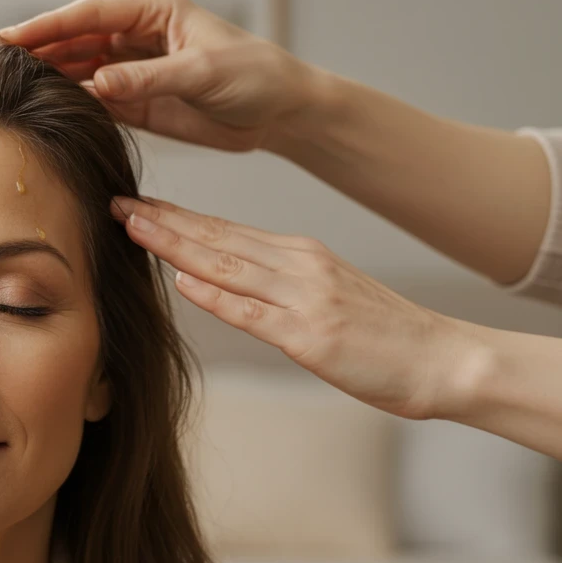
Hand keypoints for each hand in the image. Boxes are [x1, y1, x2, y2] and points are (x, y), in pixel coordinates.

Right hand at [0, 0, 322, 151]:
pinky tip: (45, 109)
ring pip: (80, 68)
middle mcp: (139, 35)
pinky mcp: (139, 101)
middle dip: (37, 49)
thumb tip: (97, 84)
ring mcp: (135, 68)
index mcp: (154, 10)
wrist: (280, 112)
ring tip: (10, 88)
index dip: (46, 26)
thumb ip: (148, 78)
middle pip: (75, 38)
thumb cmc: (255, 76)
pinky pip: (95, 99)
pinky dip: (71, 103)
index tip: (9, 38)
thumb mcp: (203, 73)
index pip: (89, 15)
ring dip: (49, 76)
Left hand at [109, 194, 481, 420]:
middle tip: (117, 203)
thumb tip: (217, 281)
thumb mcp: (329, 297)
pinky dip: (216, 296)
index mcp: (301, 256)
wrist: (445, 359)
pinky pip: (254, 313)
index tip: (137, 206)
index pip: (225, 232)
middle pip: (217, 240)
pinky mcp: (311, 335)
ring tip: (133, 229)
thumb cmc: (387, 337)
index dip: (177, 218)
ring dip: (176, 245)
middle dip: (163, 221)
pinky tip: (183, 283)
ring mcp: (305, 298)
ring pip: (227, 266)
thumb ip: (276, 288)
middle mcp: (299, 266)